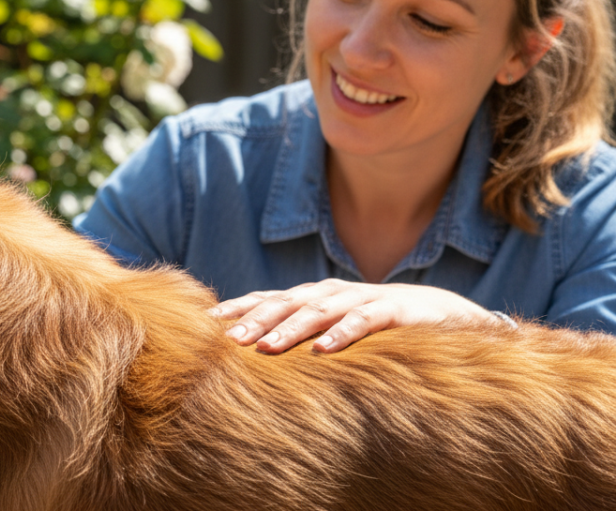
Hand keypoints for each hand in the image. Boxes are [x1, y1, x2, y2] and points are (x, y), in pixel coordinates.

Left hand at [208, 279, 498, 352]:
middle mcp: (331, 293)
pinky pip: (363, 322)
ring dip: (290, 329)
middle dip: (255, 321)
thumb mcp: (335, 331)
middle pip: (285, 304)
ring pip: (318, 312)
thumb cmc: (380, 329)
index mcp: (313, 297)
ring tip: (265, 348)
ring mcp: (360, 298)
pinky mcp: (393, 311)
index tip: (206, 324)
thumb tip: (254, 359)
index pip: (268, 300)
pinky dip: (342, 334)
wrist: (445, 314)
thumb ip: (301, 337)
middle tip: (229, 340)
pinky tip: (323, 350)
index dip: (238, 308)